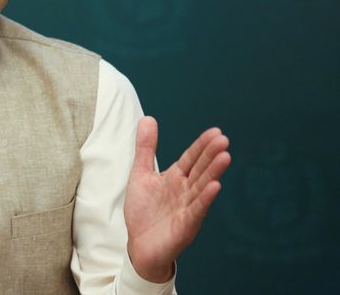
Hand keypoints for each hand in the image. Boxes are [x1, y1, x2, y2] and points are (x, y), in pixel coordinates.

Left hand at [124, 117, 230, 281]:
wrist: (139, 244)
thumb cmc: (143, 210)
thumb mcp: (140, 173)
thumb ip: (146, 148)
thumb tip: (148, 118)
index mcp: (175, 177)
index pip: (192, 158)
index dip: (202, 145)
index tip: (216, 131)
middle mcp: (185, 190)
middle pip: (200, 169)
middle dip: (211, 155)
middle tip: (223, 139)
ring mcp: (188, 207)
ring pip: (203, 186)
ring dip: (213, 172)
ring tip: (225, 157)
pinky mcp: (186, 224)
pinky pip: (197, 209)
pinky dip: (205, 198)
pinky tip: (215, 186)